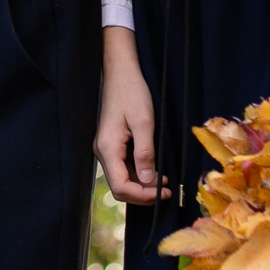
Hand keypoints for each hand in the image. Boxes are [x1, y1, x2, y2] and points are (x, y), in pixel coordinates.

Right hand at [97, 26, 160, 203]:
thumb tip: (147, 182)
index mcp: (108, 148)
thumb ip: (145, 154)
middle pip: (119, 186)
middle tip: (166, 191)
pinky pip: (124, 167)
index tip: (163, 193)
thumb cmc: (133, 93)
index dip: (142, 195)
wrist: (121, 73)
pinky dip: (139, 174)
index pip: (120, 186)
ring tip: (164, 181)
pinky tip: (154, 170)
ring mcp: (107, 149)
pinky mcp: (113, 144)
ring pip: (122, 178)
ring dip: (142, 185)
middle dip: (142, 194)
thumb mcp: (144, 123)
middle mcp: (103, 152)